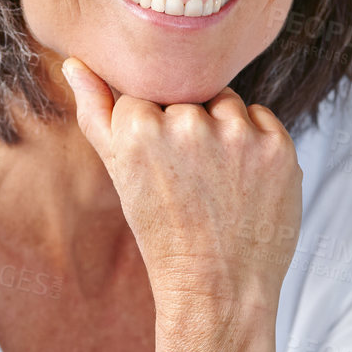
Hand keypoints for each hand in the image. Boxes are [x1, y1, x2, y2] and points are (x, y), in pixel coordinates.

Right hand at [61, 56, 302, 313]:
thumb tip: (74, 63)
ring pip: (225, 103)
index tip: (160, 169)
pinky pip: (261, 118)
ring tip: (217, 183)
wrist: (217, 288)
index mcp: (140, 127)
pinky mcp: (276, 146)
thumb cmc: (164, 234)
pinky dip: (255, 144)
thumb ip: (97, 112)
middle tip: (190, 182)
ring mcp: (237, 135)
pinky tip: (243, 183)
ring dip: (223, 132)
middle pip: (188, 95)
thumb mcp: (120, 174)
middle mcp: (188, 123)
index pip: (147, 94)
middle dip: (189, 128)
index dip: (153, 131)